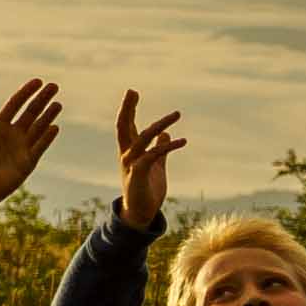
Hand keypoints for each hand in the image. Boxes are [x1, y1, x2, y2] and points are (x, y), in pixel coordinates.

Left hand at [0, 79, 62, 215]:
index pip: (14, 105)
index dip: (25, 93)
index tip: (37, 81)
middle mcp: (12, 134)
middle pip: (30, 113)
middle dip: (41, 99)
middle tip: (54, 85)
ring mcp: (21, 147)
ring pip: (38, 127)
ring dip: (48, 115)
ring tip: (57, 103)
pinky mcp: (28, 162)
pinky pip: (40, 147)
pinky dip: (46, 138)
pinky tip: (54, 127)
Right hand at [114, 91, 183, 232]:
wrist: (141, 213)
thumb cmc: (147, 190)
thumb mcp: (156, 166)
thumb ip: (160, 149)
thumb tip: (167, 134)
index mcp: (130, 152)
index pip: (127, 126)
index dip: (129, 109)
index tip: (132, 92)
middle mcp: (127, 155)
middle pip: (124, 127)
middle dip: (128, 109)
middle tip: (132, 91)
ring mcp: (131, 164)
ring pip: (142, 138)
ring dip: (159, 124)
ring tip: (176, 114)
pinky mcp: (139, 174)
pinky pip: (152, 155)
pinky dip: (167, 147)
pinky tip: (182, 140)